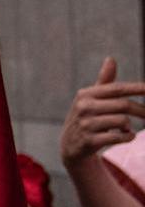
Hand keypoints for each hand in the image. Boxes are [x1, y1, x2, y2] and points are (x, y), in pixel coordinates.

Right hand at [61, 57, 144, 173]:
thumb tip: (110, 59)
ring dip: (129, 126)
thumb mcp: (91, 100)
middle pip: (123, 105)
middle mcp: (83, 108)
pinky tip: (127, 136)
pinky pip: (118, 137)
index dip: (137, 88)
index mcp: (85, 94)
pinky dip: (128, 137)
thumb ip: (104, 82)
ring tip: (127, 129)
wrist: (70, 147)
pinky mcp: (89, 141)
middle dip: (142, 110)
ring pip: (122, 121)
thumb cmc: (86, 119)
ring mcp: (85, 125)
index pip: (117, 89)